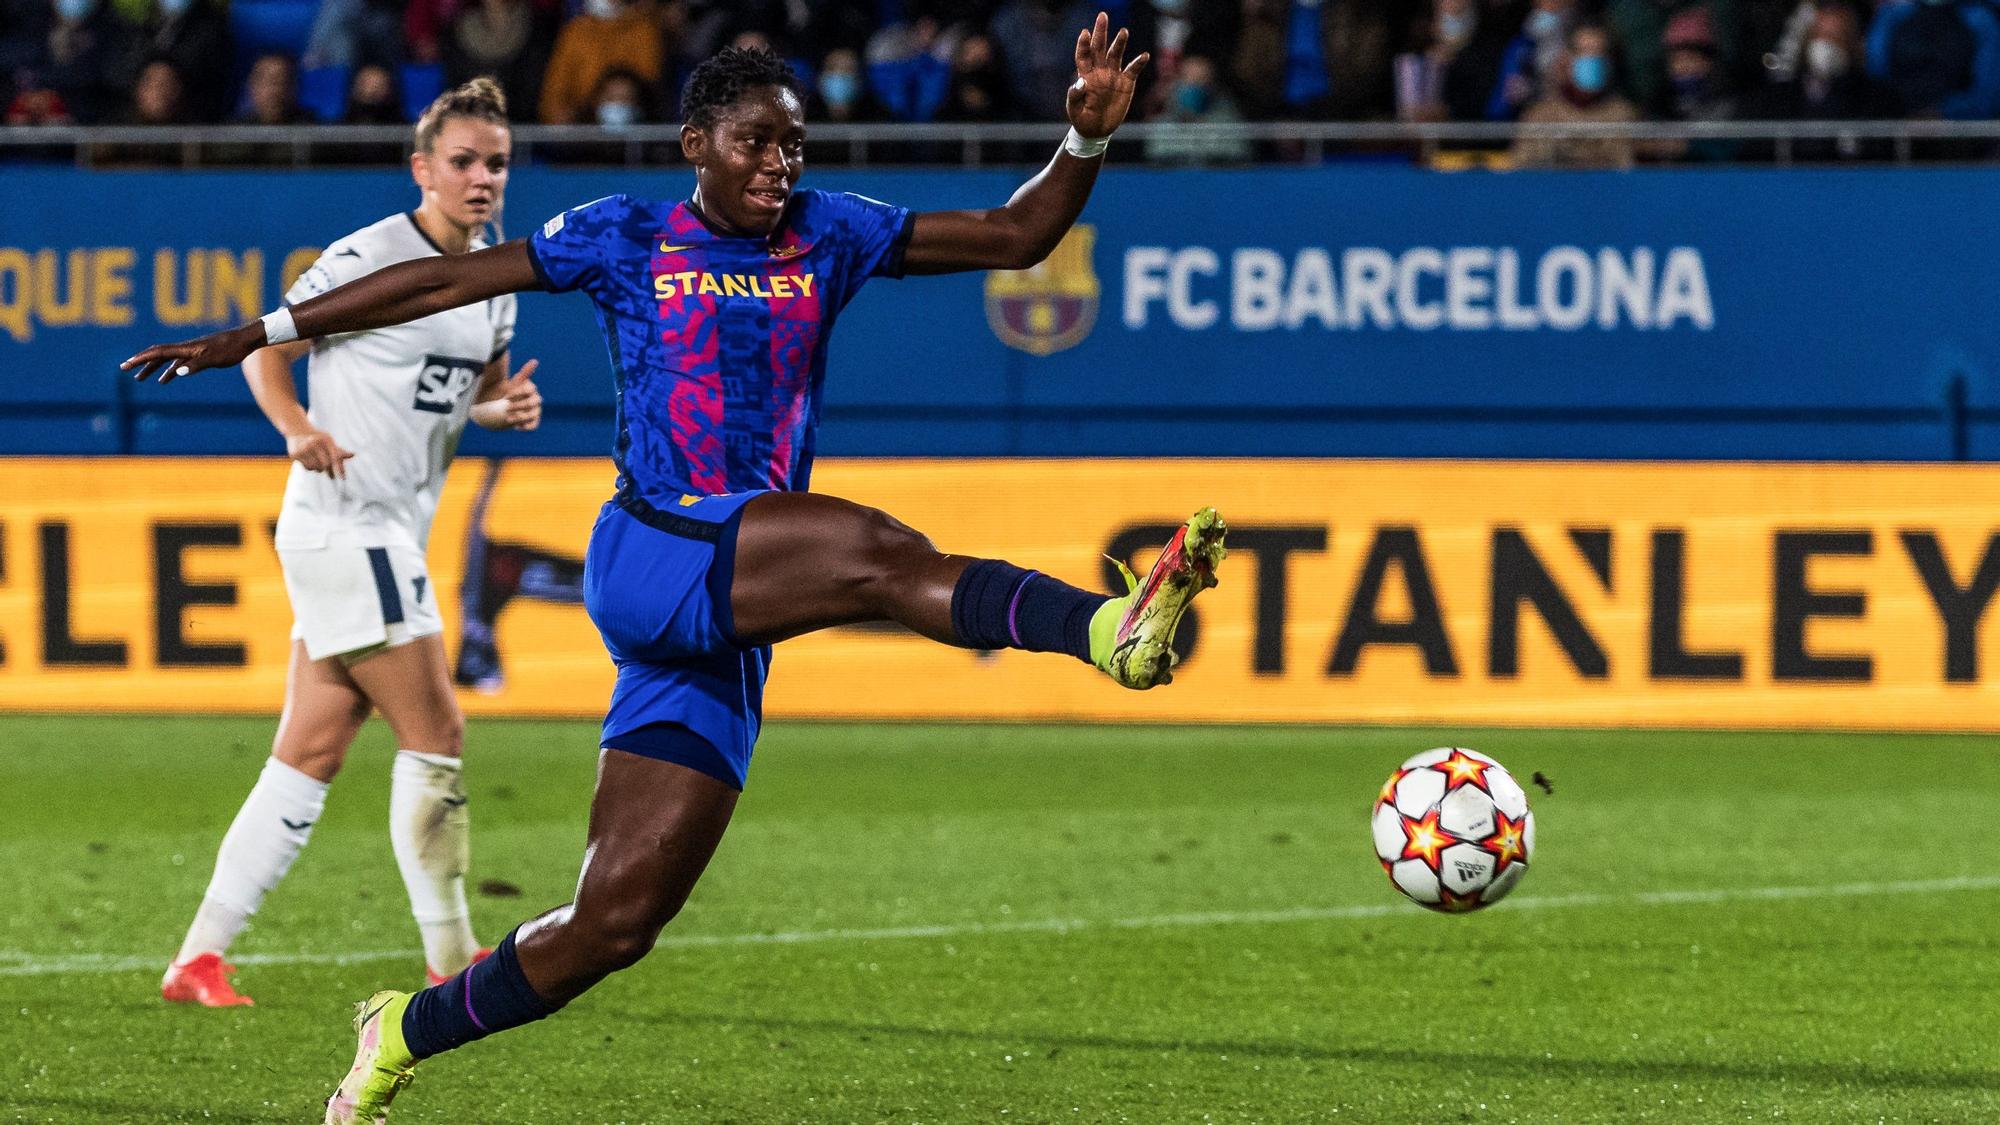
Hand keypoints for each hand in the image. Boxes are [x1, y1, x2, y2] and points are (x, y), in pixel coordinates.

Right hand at [122, 323, 265, 383]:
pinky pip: (177, 364)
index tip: (126, 365)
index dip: (140, 359)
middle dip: (140, 362)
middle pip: (157, 355)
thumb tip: (176, 373)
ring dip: (152, 368)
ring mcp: (191, 352)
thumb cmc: (231, 349)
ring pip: (166, 360)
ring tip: (140, 379)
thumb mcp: (214, 359)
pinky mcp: (198, 356)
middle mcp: (185, 348)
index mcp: (186, 348)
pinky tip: (165, 380)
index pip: (157, 353)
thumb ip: (195, 366)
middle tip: (124, 369)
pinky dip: (168, 371)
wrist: (244, 340)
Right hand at [287, 429, 354, 477]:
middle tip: (332, 476)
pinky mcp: (295, 454)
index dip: (340, 468)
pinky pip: (307, 468)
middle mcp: (314, 443)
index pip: (335, 456)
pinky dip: (311, 468)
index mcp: (325, 439)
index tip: (343, 478)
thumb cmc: (318, 437)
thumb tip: (353, 454)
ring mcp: (304, 448)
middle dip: (330, 471)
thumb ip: (339, 450)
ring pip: (316, 468)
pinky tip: (310, 461)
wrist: (297, 430)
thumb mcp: (329, 441)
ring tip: (319, 463)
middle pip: (326, 464)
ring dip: (320, 469)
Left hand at [475, 358, 541, 430]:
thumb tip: (535, 361)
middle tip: (505, 407)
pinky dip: (525, 427)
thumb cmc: (510, 393)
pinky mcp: (533, 421)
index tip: (506, 395)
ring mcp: (536, 411)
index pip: (529, 389)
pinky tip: (516, 427)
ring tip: (507, 418)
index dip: (518, 392)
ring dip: (519, 417)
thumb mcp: (514, 383)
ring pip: (532, 415)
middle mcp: (536, 400)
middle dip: (518, 405)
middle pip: (531, 402)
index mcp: (531, 389)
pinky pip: (533, 426)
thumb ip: (524, 373)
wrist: (505, 408)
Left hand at [1065, 11, 1148, 139]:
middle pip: (1100, 48)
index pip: (1083, 55)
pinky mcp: (1126, 83)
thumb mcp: (1074, 110)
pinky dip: (1139, 62)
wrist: (1097, 130)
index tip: (1085, 33)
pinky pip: (1133, 70)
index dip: (1083, 44)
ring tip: (1123, 31)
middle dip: (1101, 32)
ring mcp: (1113, 75)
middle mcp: (1099, 71)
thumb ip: (1074, 96)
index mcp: (1085, 75)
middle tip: (1102, 16)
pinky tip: (1144, 56)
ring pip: (1117, 54)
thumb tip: (1081, 81)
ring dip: (1120, 43)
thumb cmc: (1082, 119)